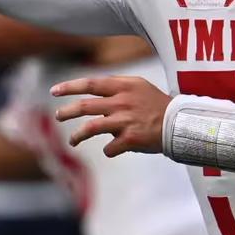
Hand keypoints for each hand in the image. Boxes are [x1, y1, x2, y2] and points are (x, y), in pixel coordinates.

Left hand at [51, 74, 172, 157]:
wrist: (180, 123)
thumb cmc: (157, 105)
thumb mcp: (139, 86)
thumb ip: (116, 87)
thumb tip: (93, 95)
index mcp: (123, 87)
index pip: (90, 84)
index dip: (69, 87)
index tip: (54, 91)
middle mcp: (122, 102)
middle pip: (85, 106)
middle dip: (66, 112)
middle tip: (57, 116)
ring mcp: (125, 120)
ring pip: (90, 128)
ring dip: (77, 135)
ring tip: (72, 141)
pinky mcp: (130, 138)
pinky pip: (110, 148)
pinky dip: (109, 150)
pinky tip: (112, 150)